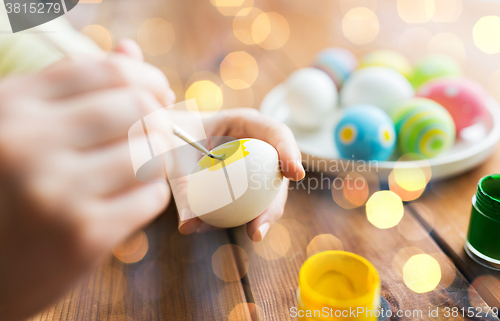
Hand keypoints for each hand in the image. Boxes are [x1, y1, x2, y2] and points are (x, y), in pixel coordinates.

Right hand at [0, 41, 172, 319]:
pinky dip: (150, 193)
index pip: (108, 71)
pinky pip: (151, 196)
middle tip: (155, 133)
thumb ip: (74, 87)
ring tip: (141, 166)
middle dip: (159, 119)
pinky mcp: (82, 237)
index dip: (147, 78)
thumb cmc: (6, 189)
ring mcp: (56, 192)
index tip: (158, 93)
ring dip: (158, 158)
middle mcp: (29, 144)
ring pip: (151, 152)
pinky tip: (128, 198)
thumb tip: (131, 51)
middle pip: (138, 107)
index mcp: (13, 106)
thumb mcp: (20, 126)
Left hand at [171, 108, 304, 241]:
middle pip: (277, 171)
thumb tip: (189, 226)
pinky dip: (244, 217)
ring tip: (254, 233)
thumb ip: (181, 188)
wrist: (162, 140)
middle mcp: (254, 144)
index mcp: (243, 123)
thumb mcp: (172, 159)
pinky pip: (250, 202)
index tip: (295, 173)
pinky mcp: (244, 184)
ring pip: (268, 191)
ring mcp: (251, 166)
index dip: (289, 151)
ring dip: (264, 214)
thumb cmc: (169, 138)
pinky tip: (233, 230)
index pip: (275, 132)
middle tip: (265, 222)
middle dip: (277, 200)